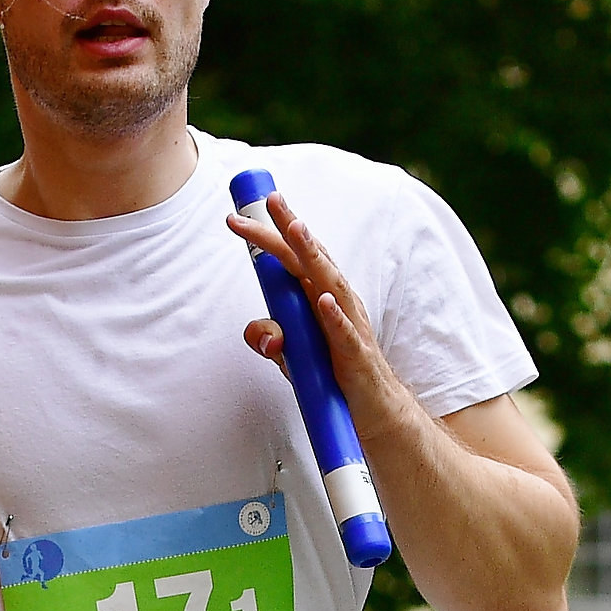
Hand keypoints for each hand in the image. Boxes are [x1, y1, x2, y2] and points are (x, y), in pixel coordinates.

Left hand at [230, 189, 426, 446]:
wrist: (374, 409)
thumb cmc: (334, 374)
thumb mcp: (293, 355)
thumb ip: (270, 338)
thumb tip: (254, 330)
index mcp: (319, 296)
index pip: (292, 258)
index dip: (268, 235)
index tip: (237, 216)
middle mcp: (337, 303)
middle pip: (311, 259)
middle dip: (290, 228)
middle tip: (271, 201)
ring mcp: (350, 327)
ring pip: (330, 285)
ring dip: (313, 256)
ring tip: (296, 230)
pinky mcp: (356, 358)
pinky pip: (344, 335)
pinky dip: (334, 318)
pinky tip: (322, 301)